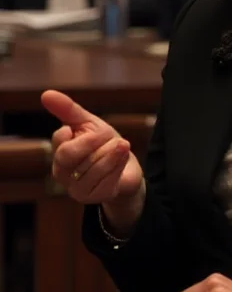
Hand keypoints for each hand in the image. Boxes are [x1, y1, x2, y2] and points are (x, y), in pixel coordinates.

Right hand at [42, 90, 144, 207]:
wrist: (126, 167)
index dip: (80, 131)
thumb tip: (46, 94)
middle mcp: (62, 173)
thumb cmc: (103, 144)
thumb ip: (68, 110)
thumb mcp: (89, 123)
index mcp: (59, 153)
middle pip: (69, 154)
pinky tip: (122, 160)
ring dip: (112, 152)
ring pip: (91, 166)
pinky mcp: (93, 198)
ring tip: (121, 146)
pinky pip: (105, 180)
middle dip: (95, 141)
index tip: (93, 128)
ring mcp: (76, 188)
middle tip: (109, 135)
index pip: (60, 140)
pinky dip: (118, 165)